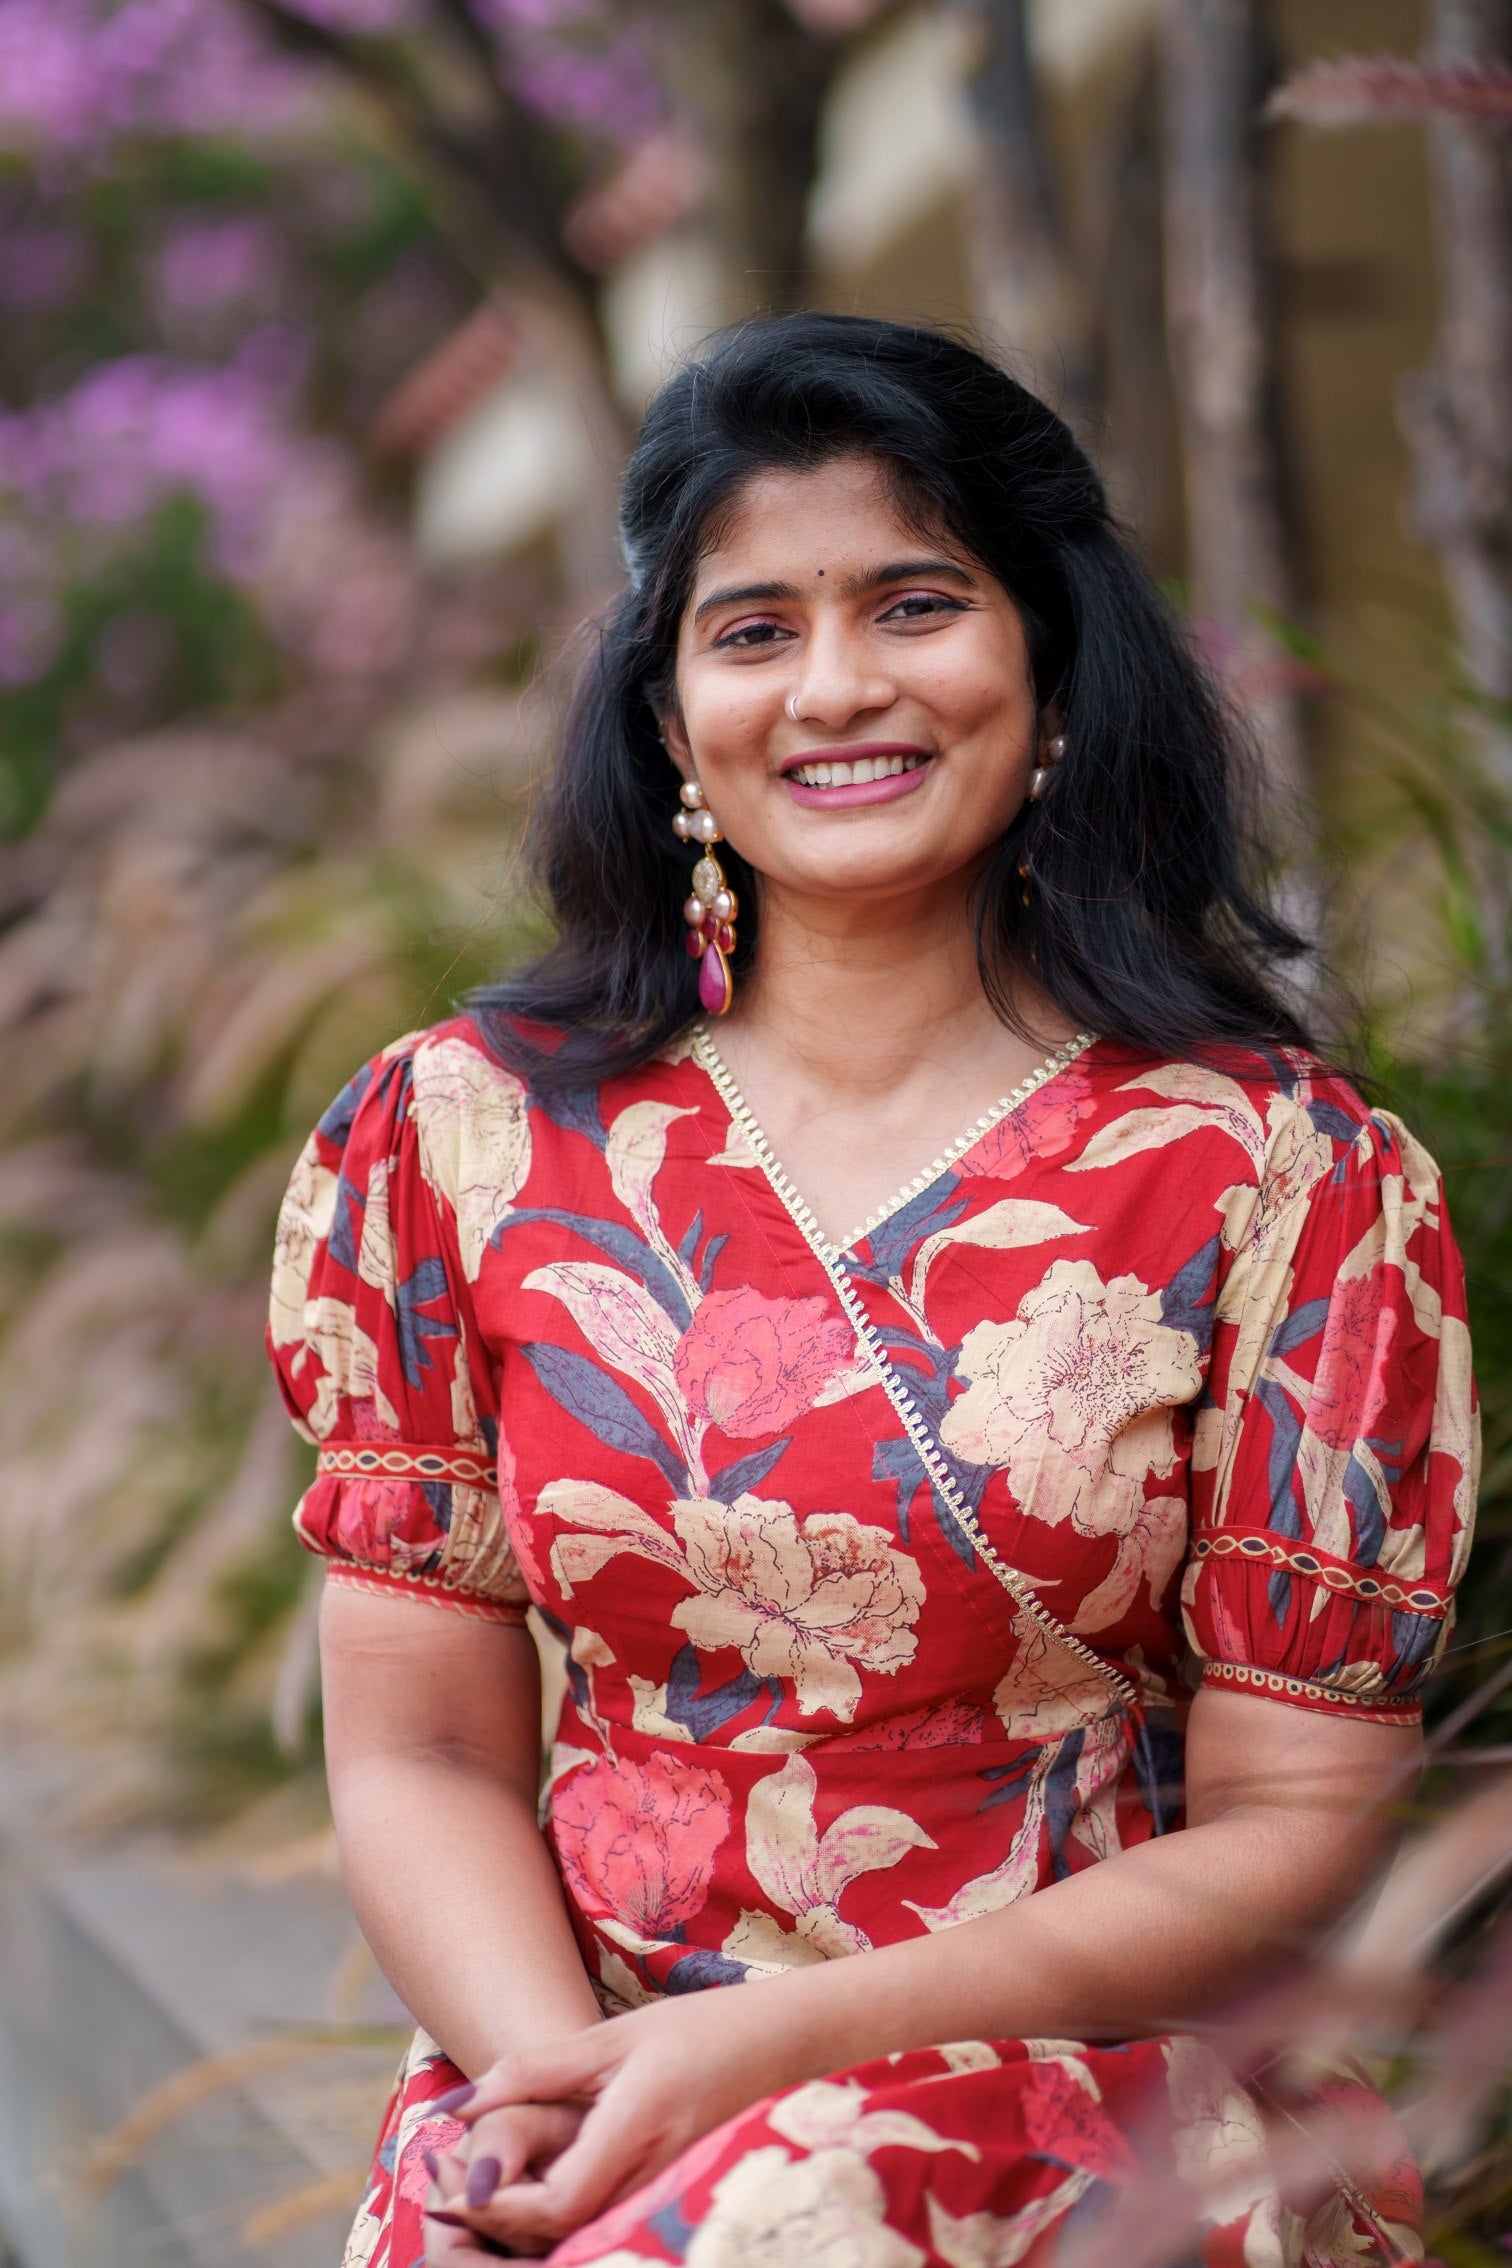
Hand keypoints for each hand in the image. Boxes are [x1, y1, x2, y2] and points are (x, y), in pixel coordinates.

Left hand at [429, 1986, 815, 2255]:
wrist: (779, 2047)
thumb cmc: (696, 2029)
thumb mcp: (612, 2038)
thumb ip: (534, 2071)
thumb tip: (457, 2106)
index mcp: (639, 2125)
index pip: (558, 2202)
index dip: (500, 2206)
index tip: (456, 2182)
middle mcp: (654, 2175)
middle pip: (561, 2235)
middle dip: (497, 2224)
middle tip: (446, 2190)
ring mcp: (664, 2197)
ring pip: (578, 2241)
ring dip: (520, 2227)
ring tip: (476, 2187)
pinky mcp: (664, 2204)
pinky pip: (600, 2230)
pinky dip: (553, 2224)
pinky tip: (526, 2196)